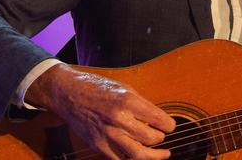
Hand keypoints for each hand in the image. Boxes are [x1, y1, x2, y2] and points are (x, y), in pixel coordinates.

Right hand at [25, 63, 174, 158]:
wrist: (70, 93)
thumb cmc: (98, 87)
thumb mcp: (125, 88)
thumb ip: (141, 105)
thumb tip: (158, 120)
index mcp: (128, 101)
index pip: (158, 119)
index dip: (169, 125)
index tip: (170, 126)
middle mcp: (119, 119)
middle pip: (151, 138)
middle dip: (161, 138)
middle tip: (162, 135)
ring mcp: (108, 134)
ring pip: (138, 154)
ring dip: (154, 156)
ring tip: (163, 154)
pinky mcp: (99, 145)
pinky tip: (139, 156)